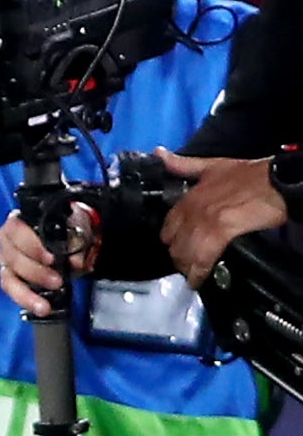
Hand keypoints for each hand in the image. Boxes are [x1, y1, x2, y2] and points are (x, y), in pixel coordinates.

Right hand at [0, 207, 96, 317]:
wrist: (69, 235)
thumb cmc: (66, 227)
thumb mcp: (75, 226)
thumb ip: (76, 241)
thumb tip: (75, 262)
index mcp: (19, 222)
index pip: (16, 231)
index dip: (31, 246)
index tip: (51, 258)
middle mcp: (7, 241)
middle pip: (12, 257)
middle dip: (35, 272)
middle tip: (57, 281)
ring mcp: (6, 260)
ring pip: (8, 278)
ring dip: (26, 293)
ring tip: (44, 305)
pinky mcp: (9, 277)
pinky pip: (11, 290)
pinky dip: (25, 300)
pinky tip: (39, 307)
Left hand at [158, 149, 287, 287]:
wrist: (276, 181)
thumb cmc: (249, 174)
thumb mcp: (211, 166)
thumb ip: (184, 164)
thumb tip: (159, 154)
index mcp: (188, 197)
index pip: (168, 225)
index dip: (172, 238)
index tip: (177, 246)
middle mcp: (190, 211)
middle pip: (174, 243)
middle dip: (178, 255)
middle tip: (186, 264)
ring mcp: (203, 222)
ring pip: (184, 253)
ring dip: (187, 266)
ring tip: (191, 275)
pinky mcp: (220, 233)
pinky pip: (201, 259)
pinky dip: (198, 272)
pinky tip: (197, 280)